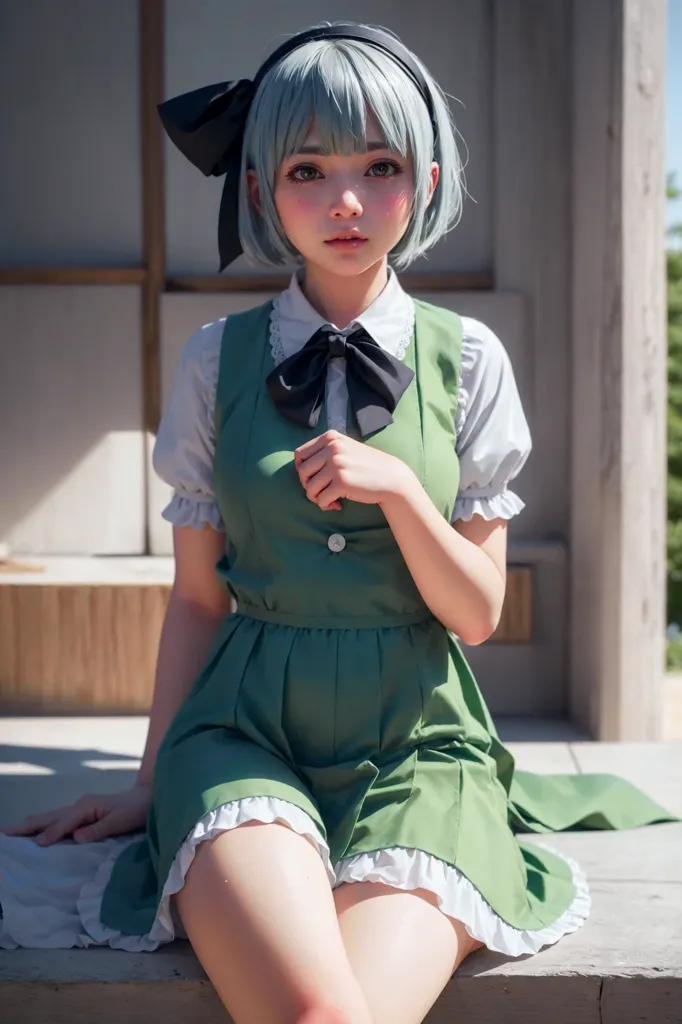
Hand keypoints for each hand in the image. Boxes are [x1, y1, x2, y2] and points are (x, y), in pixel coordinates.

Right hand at [0, 783, 152, 845]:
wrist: (146, 798)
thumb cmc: (135, 810)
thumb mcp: (120, 821)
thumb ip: (99, 829)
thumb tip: (76, 837)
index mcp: (86, 806)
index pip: (64, 823)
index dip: (50, 834)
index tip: (36, 845)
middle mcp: (80, 805)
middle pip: (49, 816)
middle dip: (27, 825)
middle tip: (5, 833)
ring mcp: (80, 808)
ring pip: (51, 816)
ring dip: (32, 824)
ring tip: (13, 831)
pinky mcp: (83, 813)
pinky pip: (58, 819)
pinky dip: (44, 824)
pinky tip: (37, 831)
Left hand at [294, 430, 414, 510]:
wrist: (391, 478)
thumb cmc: (367, 465)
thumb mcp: (346, 448)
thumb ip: (326, 451)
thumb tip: (300, 467)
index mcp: (331, 438)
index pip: (300, 454)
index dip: (301, 469)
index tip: (312, 478)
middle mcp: (332, 449)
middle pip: (302, 472)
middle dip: (308, 485)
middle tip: (321, 492)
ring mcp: (336, 465)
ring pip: (310, 487)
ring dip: (316, 498)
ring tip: (329, 499)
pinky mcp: (342, 482)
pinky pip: (321, 499)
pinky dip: (326, 505)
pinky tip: (338, 504)